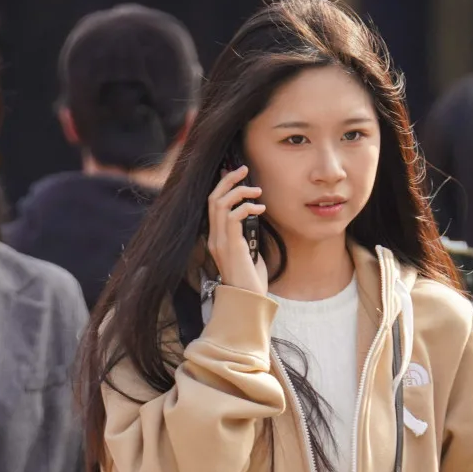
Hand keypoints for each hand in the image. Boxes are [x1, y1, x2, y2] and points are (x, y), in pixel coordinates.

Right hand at [207, 165, 267, 294]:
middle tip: (243, 169)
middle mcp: (213, 239)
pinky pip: (233, 217)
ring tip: (257, 190)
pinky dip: (247, 207)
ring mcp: (219, 242)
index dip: (222, 186)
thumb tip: (255, 219)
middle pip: (212, 199)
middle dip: (227, 180)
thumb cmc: (252, 281)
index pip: (212, 206)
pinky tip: (260, 209)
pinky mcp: (230, 246)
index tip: (235, 174)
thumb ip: (247, 236)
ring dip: (239, 191)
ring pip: (219, 204)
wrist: (249, 302)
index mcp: (216, 239)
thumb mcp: (249, 253)